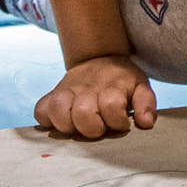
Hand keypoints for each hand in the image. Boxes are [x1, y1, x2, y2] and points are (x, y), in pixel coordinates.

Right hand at [34, 54, 156, 138]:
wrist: (99, 59)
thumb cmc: (122, 81)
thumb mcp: (140, 86)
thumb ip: (146, 103)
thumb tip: (145, 123)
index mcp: (112, 85)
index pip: (111, 106)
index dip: (117, 121)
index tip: (122, 124)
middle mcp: (88, 87)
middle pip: (83, 112)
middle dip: (92, 128)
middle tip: (99, 127)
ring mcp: (68, 90)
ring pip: (58, 110)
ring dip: (68, 125)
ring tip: (78, 127)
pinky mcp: (53, 95)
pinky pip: (41, 110)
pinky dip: (47, 120)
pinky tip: (60, 123)